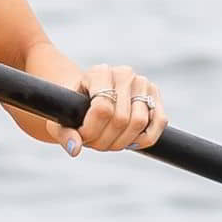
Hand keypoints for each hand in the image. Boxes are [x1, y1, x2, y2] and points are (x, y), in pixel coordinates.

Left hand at [46, 63, 167, 156]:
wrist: (88, 95)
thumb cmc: (72, 108)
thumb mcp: (61, 120)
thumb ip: (65, 134)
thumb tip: (75, 149)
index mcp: (99, 72)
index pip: (102, 109)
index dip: (92, 131)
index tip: (82, 137)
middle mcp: (123, 73)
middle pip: (121, 119)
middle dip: (106, 140)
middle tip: (94, 143)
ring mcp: (141, 82)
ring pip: (140, 122)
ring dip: (123, 142)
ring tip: (108, 140)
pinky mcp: (154, 94)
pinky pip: (160, 121)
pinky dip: (147, 137)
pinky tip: (131, 142)